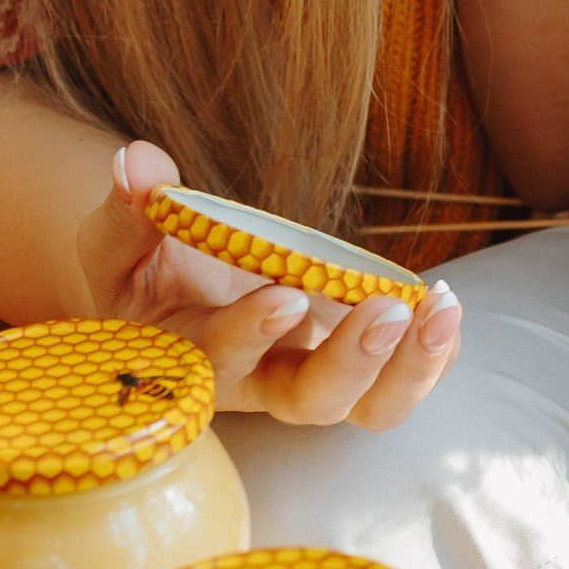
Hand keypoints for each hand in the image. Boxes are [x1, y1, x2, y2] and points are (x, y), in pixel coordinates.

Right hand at [76, 142, 462, 431]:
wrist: (177, 297)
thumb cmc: (145, 273)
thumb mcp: (121, 244)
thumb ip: (130, 211)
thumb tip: (140, 162)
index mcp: (194, 359)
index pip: (220, 360)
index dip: (250, 333)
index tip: (285, 294)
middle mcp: (259, 380)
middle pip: (310, 402)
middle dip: (351, 363)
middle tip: (388, 311)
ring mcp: (312, 374)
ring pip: (368, 406)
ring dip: (411, 367)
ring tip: (442, 309)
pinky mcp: (353, 362)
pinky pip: (400, 380)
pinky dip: (433, 357)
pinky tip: (448, 311)